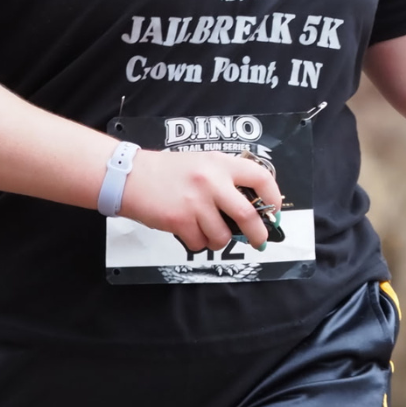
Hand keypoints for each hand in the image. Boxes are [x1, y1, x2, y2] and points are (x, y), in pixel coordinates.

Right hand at [119, 149, 280, 251]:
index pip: (259, 176)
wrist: (131, 176)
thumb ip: (224, 179)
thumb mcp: (201, 163)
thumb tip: (250, 207)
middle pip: (248, 215)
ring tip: (206, 229)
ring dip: (218, 239)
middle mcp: (211, 181)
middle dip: (258, 233)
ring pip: (223, 236)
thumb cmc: (167, 171)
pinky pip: (200, 243)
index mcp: (220, 163)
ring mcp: (196, 202)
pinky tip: (187, 229)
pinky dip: (197, 242)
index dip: (273, 196)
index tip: (274, 209)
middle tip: (258, 240)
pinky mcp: (181, 220)